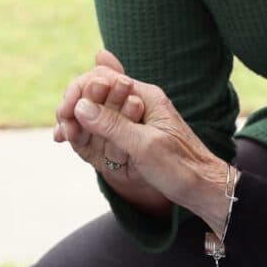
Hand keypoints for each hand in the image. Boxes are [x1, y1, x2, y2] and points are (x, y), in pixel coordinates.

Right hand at [73, 77, 231, 236]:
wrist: (204, 188)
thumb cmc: (181, 167)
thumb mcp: (145, 146)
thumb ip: (113, 125)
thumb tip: (81, 106)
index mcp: (146, 96)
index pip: (103, 79)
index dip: (79, 93)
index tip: (65, 114)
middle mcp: (140, 102)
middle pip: (97, 93)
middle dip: (75, 106)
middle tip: (62, 130)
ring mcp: (136, 118)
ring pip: (98, 110)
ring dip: (78, 119)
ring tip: (63, 135)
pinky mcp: (133, 135)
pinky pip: (104, 126)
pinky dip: (87, 131)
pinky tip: (72, 138)